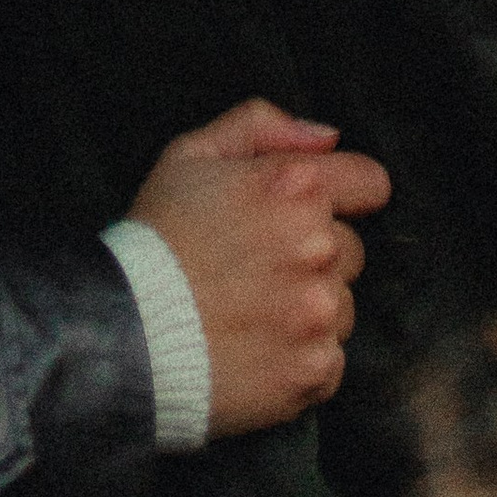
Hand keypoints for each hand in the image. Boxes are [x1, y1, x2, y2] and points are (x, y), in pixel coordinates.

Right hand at [127, 101, 390, 436]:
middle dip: (314, 254)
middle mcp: (318, 247)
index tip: (319, 209)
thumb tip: (327, 137)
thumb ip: (261, 126)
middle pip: (351, 249)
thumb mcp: (191, 155)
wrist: (128, 332)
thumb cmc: (158, 238)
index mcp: (296, 187)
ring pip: (341, 306)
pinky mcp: (315, 370)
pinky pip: (329, 360)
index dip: (346, 192)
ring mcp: (319, 313)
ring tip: (252, 312)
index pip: (368, 182)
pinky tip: (256, 348)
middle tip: (258, 267)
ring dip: (310, 307)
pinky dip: (301, 358)